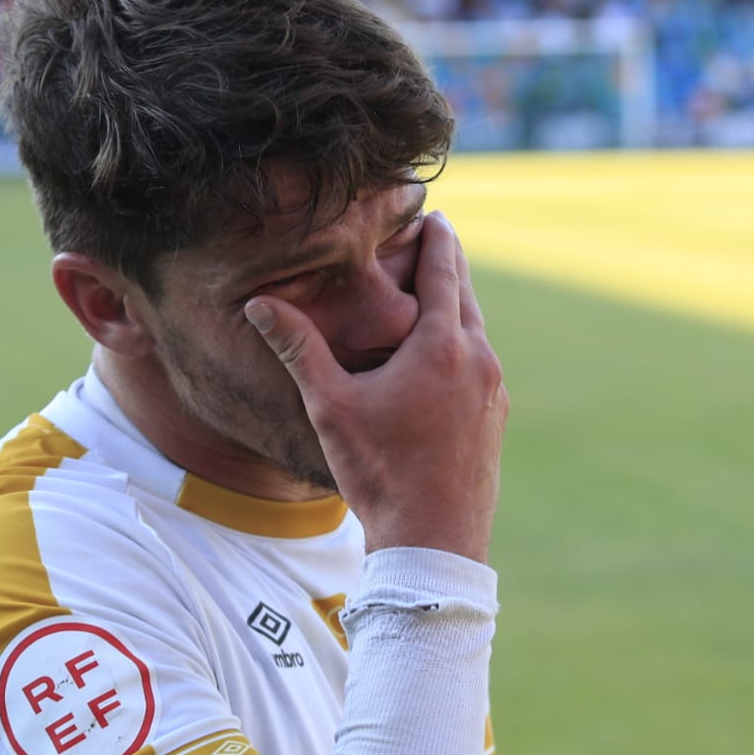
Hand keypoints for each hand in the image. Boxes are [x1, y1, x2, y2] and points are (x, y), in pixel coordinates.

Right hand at [245, 212, 506, 562]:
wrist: (435, 541)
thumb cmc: (381, 472)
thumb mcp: (331, 406)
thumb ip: (298, 348)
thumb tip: (257, 304)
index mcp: (442, 345)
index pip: (444, 270)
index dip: (437, 238)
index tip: (433, 213)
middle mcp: (478, 359)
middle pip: (466, 294)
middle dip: (448, 265)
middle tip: (433, 238)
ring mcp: (494, 390)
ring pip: (476, 330)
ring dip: (456, 306)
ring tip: (433, 292)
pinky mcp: (496, 417)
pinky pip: (481, 363)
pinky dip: (463, 343)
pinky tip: (442, 357)